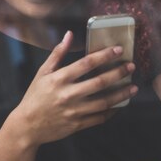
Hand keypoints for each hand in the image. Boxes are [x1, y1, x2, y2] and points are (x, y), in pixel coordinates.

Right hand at [11, 31, 137, 146]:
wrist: (27, 126)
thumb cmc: (35, 96)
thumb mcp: (42, 72)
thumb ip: (57, 53)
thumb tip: (69, 34)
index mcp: (59, 79)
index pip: (86, 63)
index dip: (104, 55)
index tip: (118, 50)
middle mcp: (68, 95)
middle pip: (99, 82)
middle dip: (118, 73)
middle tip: (131, 67)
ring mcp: (74, 111)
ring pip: (104, 102)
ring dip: (121, 94)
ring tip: (133, 87)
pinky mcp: (77, 125)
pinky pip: (99, 118)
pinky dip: (112, 111)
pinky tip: (120, 104)